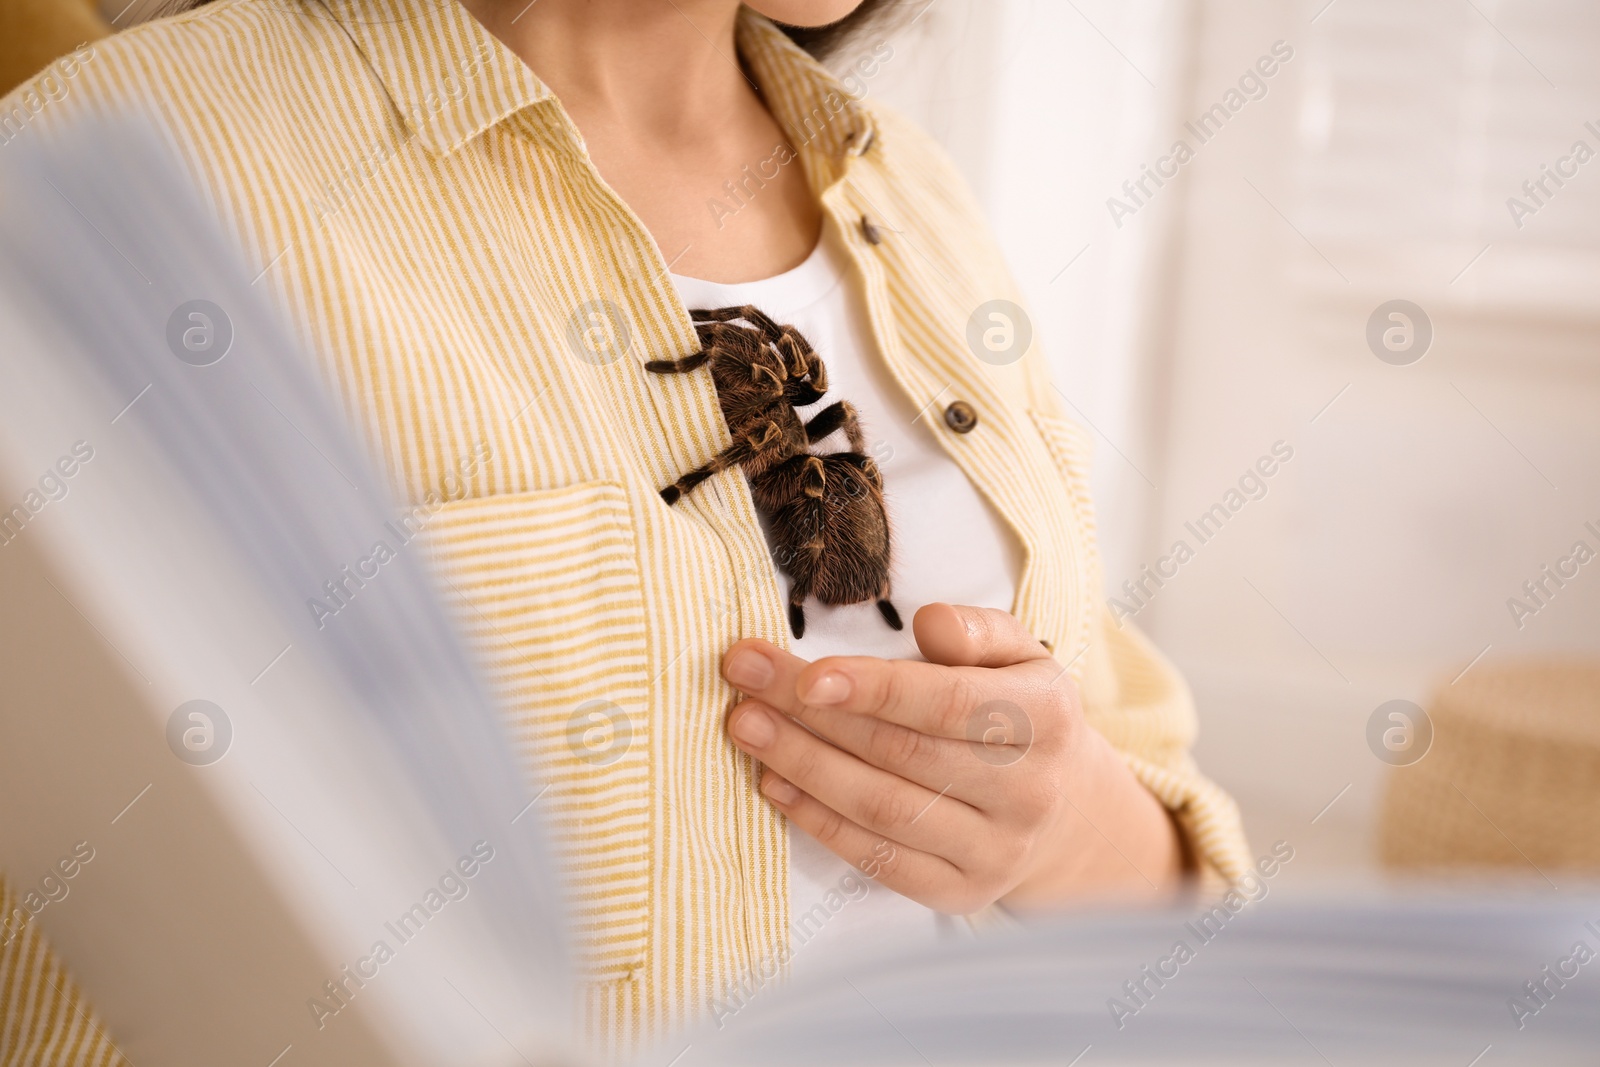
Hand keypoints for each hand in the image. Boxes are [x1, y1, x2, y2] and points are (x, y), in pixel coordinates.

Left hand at [721, 604, 1186, 913]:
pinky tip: (775, 782)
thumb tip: (929, 621)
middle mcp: (1028, 792)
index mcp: (1046, 719)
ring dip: (804, 766)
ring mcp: (996, 851)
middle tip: (746, 679)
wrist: (1068, 813)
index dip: (875, 689)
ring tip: (746, 726)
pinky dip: (819, 821)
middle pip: (903, 753)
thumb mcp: (1020, 655)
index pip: (948, 704)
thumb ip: (978, 630)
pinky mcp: (962, 895)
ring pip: (884, 810)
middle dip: (813, 716)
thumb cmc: (1021, 714)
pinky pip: (879, 860)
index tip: (807, 675)